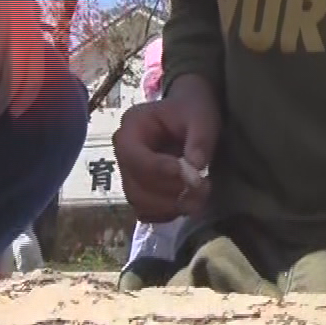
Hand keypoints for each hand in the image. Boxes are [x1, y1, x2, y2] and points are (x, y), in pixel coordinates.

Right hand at [114, 74, 221, 222]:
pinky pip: (146, 212)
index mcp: (132, 127)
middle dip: (169, 192)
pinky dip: (167, 213)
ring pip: (139, 202)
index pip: (133, 154)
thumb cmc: (192, 111)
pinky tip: (188, 204)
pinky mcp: (140, 191)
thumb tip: (195, 167)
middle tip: (202, 189)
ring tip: (200, 198)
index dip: (158, 169)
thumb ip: (200, 139)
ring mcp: (129, 175)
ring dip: (170, 206)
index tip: (189, 175)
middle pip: (134, 184)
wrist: (191, 115)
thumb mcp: (202, 117)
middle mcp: (123, 153)